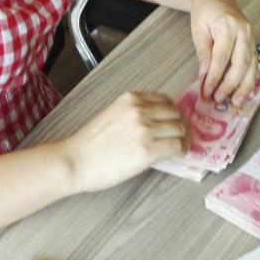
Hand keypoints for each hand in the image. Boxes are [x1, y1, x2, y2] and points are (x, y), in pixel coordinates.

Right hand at [63, 90, 187, 192]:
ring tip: (181, 146)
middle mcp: (140, 110)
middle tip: (180, 136)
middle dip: (180, 124)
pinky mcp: (147, 151)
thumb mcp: (113, 114)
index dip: (173, 112)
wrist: (76, 161)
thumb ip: (135, 112)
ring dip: (183, 138)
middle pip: (175, 113)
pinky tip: (178, 154)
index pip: (165, 100)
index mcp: (131, 98)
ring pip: (179, 129)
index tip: (174, 121)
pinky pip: (176, 146)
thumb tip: (158, 122)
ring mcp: (145, 130)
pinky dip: (181, 150)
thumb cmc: (90, 143)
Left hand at [190, 0, 257, 105]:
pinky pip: (254, 63)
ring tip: (236, 102)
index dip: (214, 77)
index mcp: (228, 25)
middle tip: (218, 99)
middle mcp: (244, 31)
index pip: (221, 57)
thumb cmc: (205, 10)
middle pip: (240, 64)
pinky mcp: (253, 42)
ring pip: (251, 66)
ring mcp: (251, 37)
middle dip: (230, 85)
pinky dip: (250, 79)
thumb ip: (203, 52)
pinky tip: (246, 91)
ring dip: (244, 86)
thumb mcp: (198, 29)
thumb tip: (203, 75)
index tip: (206, 91)